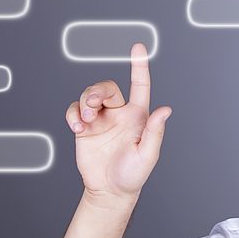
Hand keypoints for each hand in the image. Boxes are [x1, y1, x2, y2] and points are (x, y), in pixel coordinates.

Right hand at [65, 43, 171, 202]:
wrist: (110, 191)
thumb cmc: (133, 174)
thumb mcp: (147, 154)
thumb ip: (154, 132)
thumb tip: (165, 110)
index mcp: (138, 117)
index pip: (140, 86)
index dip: (139, 66)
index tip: (138, 46)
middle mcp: (119, 114)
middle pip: (107, 88)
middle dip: (97, 91)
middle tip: (92, 106)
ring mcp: (101, 119)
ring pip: (89, 95)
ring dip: (85, 101)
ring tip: (85, 119)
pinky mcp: (84, 127)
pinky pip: (75, 109)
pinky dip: (73, 113)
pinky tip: (77, 125)